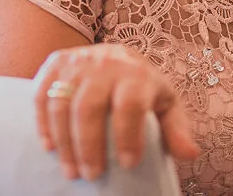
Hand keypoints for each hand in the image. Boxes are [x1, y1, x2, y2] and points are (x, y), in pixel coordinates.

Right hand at [33, 44, 198, 180]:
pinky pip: (42, 94)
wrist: (119, 56)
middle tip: (93, 176)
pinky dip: (42, 123)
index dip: (128, 135)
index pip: (131, 103)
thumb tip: (190, 154)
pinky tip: (49, 147)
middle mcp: (106, 63)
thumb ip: (176, 129)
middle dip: (89, 145)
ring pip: (62, 102)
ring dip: (64, 141)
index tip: (128, 164)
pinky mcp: (56, 63)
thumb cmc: (144, 88)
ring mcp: (78, 61)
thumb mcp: (165, 105)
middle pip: (90, 106)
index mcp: (138, 73)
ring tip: (72, 171)